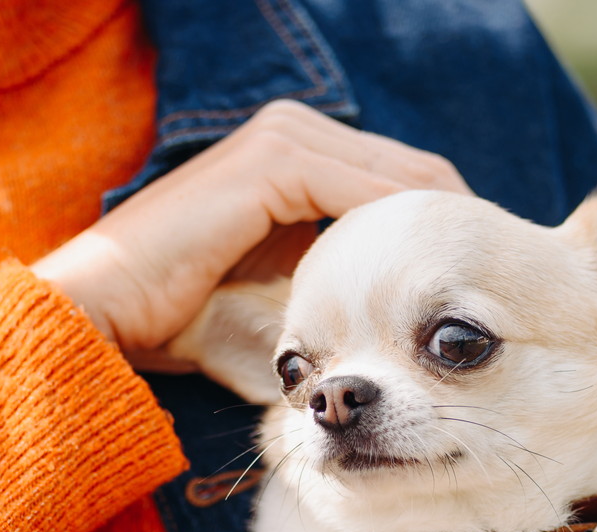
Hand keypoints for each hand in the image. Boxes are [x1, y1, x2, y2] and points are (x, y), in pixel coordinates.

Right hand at [31, 100, 468, 352]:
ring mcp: (282, 137)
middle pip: (410, 173)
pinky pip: (364, 193)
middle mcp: (293, 131)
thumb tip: (389, 334)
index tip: (477, 289)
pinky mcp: (272, 160)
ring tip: (473, 289)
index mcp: (294, 155)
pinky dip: (404, 234)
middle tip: (494, 289)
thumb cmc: (180, 318)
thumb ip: (330, 291)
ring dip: (440, 232)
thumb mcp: (279, 299)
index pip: (398, 183)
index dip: (443, 233)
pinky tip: (429, 279)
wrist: (102, 312)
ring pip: (397, 178)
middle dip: (455, 230)